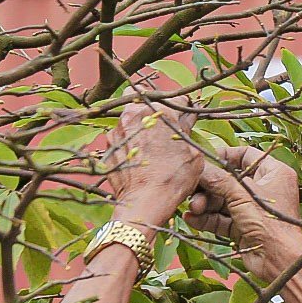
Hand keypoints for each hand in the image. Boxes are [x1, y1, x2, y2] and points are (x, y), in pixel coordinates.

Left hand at [106, 102, 206, 228]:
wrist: (143, 203)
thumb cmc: (173, 178)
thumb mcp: (193, 153)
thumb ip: (187, 129)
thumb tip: (187, 119)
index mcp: (160, 110)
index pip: (176, 99)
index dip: (184, 109)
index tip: (187, 118)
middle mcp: (135, 114)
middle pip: (148, 101)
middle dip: (157, 110)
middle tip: (165, 127)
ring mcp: (118, 130)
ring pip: (131, 118)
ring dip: (141, 125)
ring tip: (151, 144)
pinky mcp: (108, 146)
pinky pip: (121, 136)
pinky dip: (129, 141)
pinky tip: (139, 156)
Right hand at [189, 146, 301, 277]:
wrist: (279, 260)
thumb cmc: (269, 221)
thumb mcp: (242, 195)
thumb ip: (218, 180)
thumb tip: (199, 168)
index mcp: (273, 173)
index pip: (246, 156)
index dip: (224, 156)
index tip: (204, 161)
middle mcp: (263, 189)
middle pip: (228, 181)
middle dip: (208, 187)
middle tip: (193, 191)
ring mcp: (252, 210)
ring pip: (222, 201)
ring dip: (205, 204)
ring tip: (193, 208)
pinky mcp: (243, 228)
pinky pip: (221, 219)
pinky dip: (207, 219)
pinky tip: (191, 219)